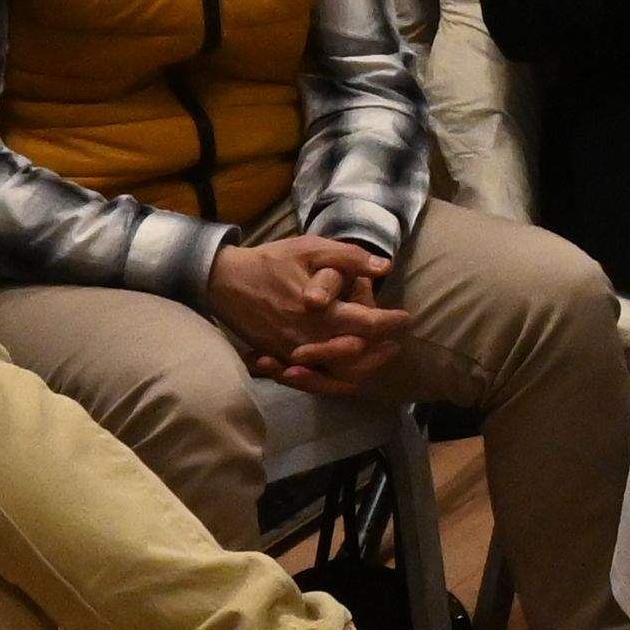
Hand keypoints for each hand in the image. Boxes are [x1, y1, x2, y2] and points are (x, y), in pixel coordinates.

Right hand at [211, 233, 413, 392]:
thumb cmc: (270, 262)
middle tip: (396, 343)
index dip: (391, 323)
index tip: (405, 318)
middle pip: (356, 357)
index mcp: (322, 312)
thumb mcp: (310, 248)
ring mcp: (293, 353)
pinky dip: (331, 380)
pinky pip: (310, 379)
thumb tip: (384, 267)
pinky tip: (345, 373)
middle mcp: (310, 338)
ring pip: (335, 374)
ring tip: (376, 358)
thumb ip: (348, 258)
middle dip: (379, 351)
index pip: (368, 325)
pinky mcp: (279, 359)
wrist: (224, 281)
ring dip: (360, 369)